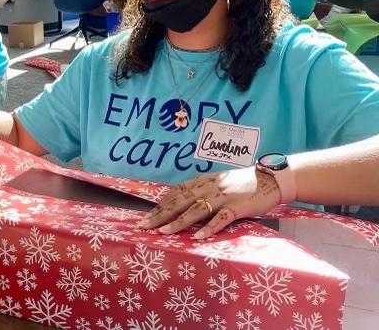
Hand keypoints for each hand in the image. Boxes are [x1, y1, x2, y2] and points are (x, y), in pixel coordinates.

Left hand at [138, 167, 281, 238]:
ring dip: (178, 222)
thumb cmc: (243, 183)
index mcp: (203, 181)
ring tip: (163, 232)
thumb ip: (203, 191)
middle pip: (180, 202)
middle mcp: (209, 187)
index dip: (160, 205)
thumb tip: (184, 203)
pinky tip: (198, 237)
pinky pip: (221, 218)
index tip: (146, 215)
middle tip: (144, 225)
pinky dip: (209, 227)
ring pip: (196, 210)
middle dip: (160, 214)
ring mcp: (223, 197)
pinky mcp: (237, 207)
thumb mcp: (219, 183)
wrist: (271, 178)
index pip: (176, 193)